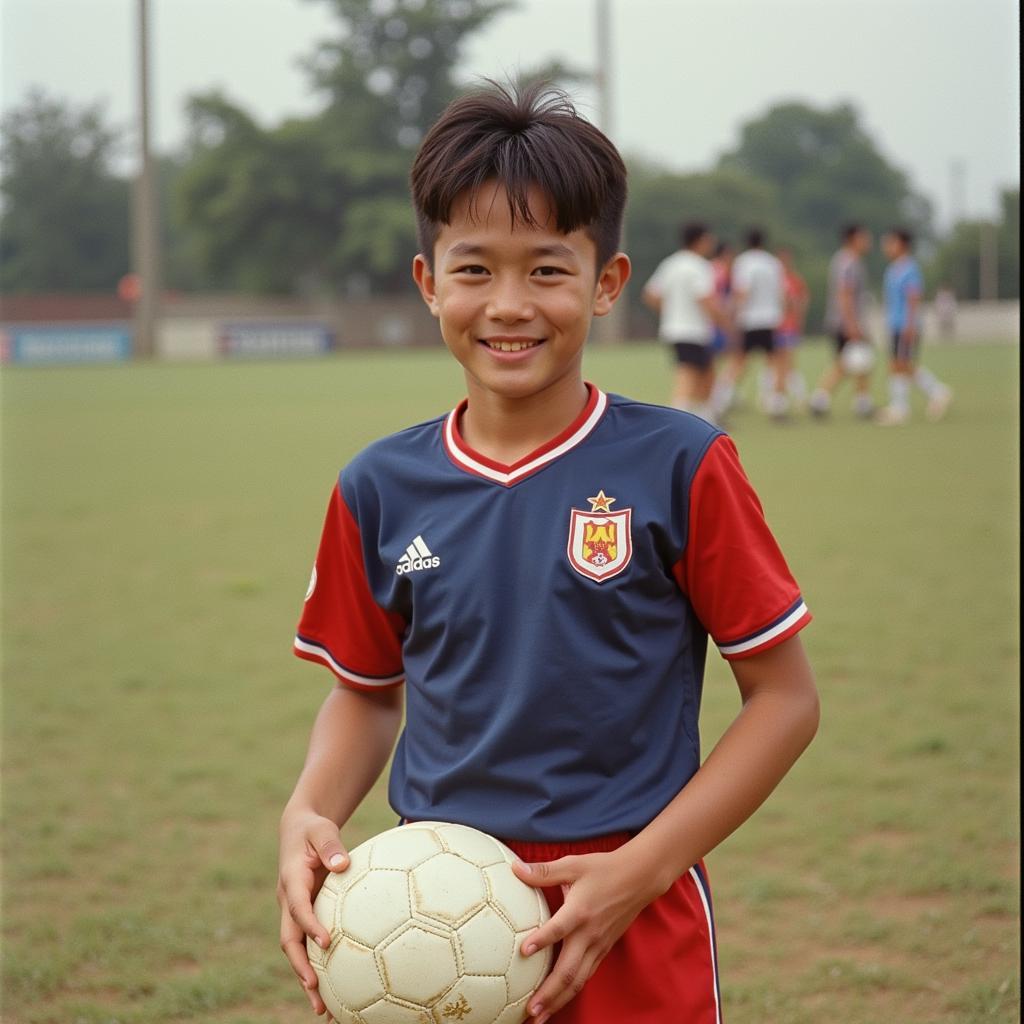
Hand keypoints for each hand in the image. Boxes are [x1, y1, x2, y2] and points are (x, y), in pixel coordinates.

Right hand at [277, 809, 349, 1015]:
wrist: (297, 830)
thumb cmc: (313, 829)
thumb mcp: (322, 830)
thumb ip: (331, 845)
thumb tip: (342, 864)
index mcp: (291, 880)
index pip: (298, 908)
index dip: (310, 925)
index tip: (325, 943)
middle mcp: (288, 901)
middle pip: (289, 940)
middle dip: (299, 967)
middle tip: (315, 988)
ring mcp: (292, 911)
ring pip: (295, 950)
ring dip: (305, 977)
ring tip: (322, 1008)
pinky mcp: (301, 916)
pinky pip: (305, 945)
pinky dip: (313, 967)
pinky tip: (330, 989)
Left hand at [511, 849, 664, 1023]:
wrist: (639, 878)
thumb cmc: (603, 869)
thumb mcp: (573, 864)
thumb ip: (543, 871)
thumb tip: (514, 868)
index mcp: (580, 910)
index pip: (559, 929)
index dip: (542, 940)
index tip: (523, 952)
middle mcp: (589, 934)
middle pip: (569, 970)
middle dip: (548, 994)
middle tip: (529, 1010)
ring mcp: (598, 946)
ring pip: (577, 980)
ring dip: (558, 1001)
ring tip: (539, 1017)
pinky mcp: (603, 950)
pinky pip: (586, 976)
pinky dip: (571, 992)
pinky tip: (558, 1001)